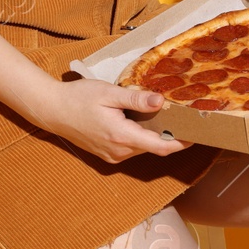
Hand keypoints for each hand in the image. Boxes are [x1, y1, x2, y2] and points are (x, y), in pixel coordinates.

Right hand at [31, 77, 194, 163]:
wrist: (52, 110)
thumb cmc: (78, 98)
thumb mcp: (109, 93)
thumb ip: (136, 99)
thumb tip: (161, 101)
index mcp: (122, 137)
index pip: (161, 146)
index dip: (182, 142)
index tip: (197, 134)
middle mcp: (119, 152)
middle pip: (154, 147)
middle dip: (171, 135)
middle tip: (184, 118)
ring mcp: (113, 155)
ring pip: (143, 148)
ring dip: (155, 135)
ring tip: (165, 116)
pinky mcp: (107, 154)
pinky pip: (132, 148)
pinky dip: (141, 137)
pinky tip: (142, 121)